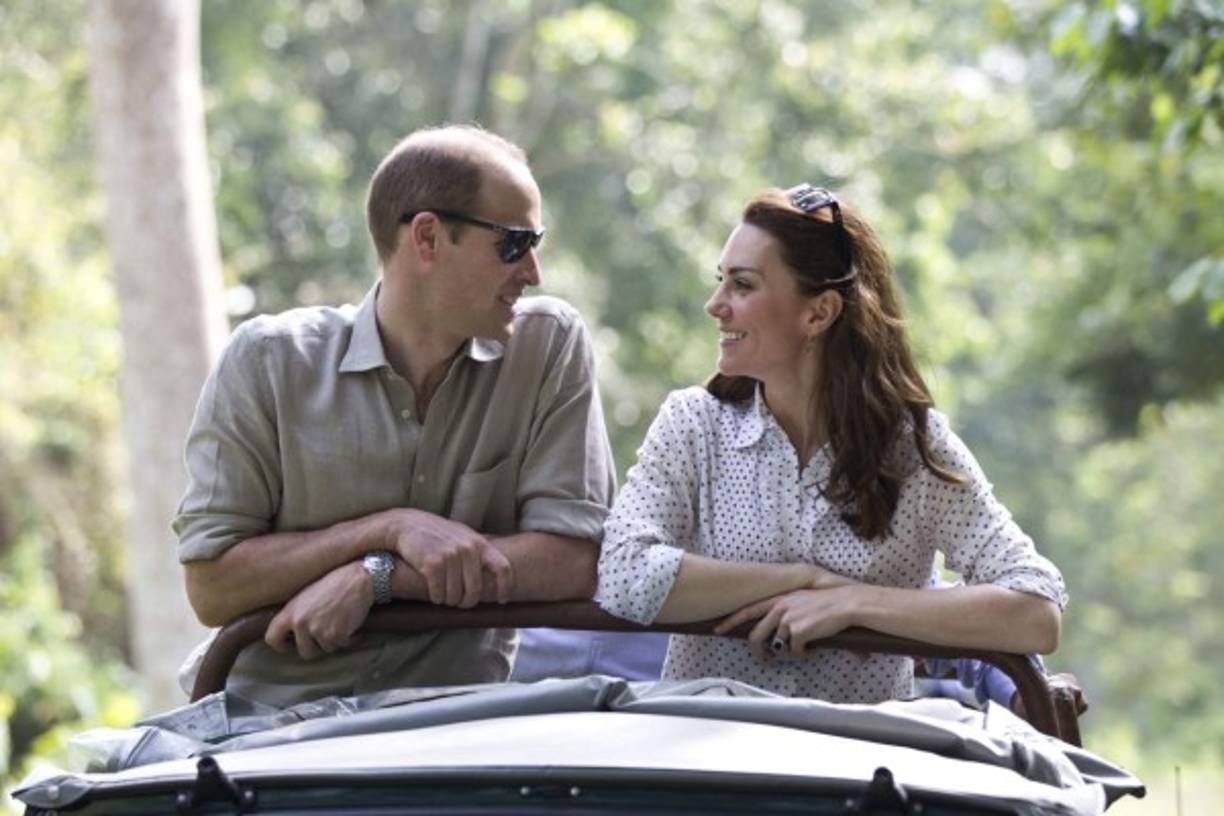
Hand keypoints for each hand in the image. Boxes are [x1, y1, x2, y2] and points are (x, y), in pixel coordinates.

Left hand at [265, 562, 371, 658]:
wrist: (357, 578)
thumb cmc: (334, 584)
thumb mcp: (305, 596)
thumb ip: (295, 614)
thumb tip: (293, 634)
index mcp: (289, 611)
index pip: (272, 638)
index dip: (282, 645)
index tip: (291, 645)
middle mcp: (300, 622)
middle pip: (304, 651)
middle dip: (318, 646)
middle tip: (327, 634)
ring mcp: (317, 630)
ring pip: (326, 649)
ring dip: (335, 640)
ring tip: (342, 623)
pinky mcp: (335, 635)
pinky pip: (342, 645)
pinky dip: (350, 639)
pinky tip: (352, 626)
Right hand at [381, 509, 512, 606]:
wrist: (406, 524)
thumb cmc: (437, 535)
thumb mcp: (463, 536)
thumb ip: (478, 552)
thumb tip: (493, 576)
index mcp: (479, 544)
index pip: (502, 568)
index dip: (505, 587)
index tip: (502, 601)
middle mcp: (468, 549)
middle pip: (474, 591)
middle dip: (465, 602)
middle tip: (458, 602)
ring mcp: (451, 556)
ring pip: (454, 596)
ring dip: (448, 600)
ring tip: (443, 593)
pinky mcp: (433, 564)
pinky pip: (438, 594)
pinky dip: (436, 598)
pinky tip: (433, 592)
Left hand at [715, 585, 859, 658]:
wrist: (845, 603)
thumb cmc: (827, 604)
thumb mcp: (801, 601)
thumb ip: (786, 612)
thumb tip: (778, 634)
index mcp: (778, 600)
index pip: (747, 611)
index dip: (731, 621)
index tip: (718, 629)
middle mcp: (779, 608)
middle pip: (755, 636)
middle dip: (757, 652)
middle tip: (764, 659)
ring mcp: (787, 620)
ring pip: (778, 647)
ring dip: (789, 652)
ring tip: (803, 648)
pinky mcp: (797, 632)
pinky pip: (795, 652)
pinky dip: (803, 654)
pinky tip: (813, 647)